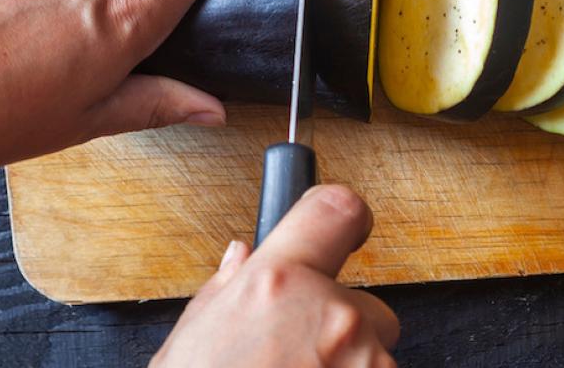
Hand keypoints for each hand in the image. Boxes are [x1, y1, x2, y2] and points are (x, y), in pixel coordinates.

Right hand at [152, 186, 399, 367]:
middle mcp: (333, 318)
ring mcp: (365, 365)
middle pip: (365, 303)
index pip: (338, 211)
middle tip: (291, 362)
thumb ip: (223, 294)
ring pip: (375, 355)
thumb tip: (242, 259)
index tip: (342, 229)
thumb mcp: (188, 347)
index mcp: (277, 287)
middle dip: (337, 329)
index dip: (340, 219)